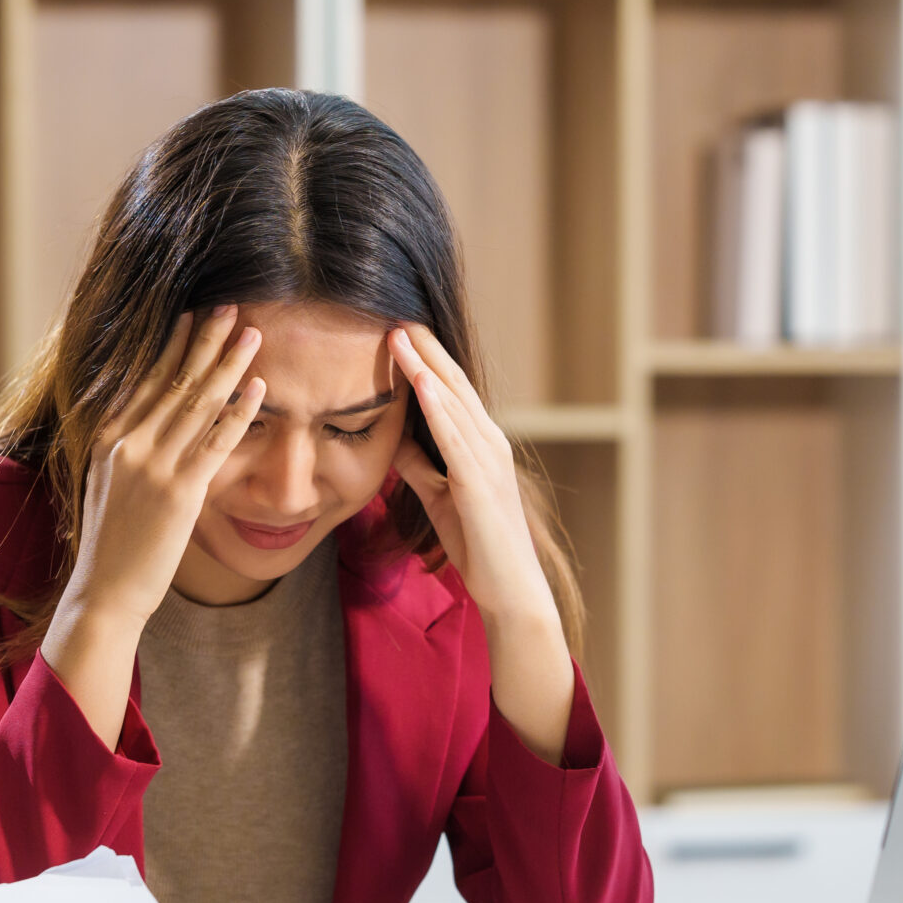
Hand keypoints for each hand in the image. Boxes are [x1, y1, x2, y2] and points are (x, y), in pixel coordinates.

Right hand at [42, 308, 264, 741]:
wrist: (104, 592)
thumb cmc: (112, 544)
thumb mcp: (110, 483)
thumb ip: (128, 448)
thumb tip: (149, 421)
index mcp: (110, 438)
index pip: (144, 379)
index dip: (170, 346)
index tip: (191, 315)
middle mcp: (129, 444)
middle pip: (174, 381)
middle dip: (204, 341)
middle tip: (229, 306)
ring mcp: (154, 466)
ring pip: (198, 403)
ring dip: (228, 364)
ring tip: (251, 333)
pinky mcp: (180, 494)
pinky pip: (216, 442)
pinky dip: (239, 411)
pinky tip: (258, 388)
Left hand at [390, 325, 555, 626]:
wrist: (510, 589)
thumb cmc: (478, 544)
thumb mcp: (439, 496)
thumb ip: (419, 465)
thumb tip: (392, 438)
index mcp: (479, 444)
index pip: (449, 392)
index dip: (424, 360)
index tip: (397, 330)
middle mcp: (489, 442)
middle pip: (452, 384)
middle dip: (424, 348)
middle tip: (395, 313)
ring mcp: (488, 460)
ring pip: (452, 402)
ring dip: (424, 366)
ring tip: (399, 333)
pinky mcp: (479, 482)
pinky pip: (454, 437)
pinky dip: (436, 407)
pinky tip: (418, 382)